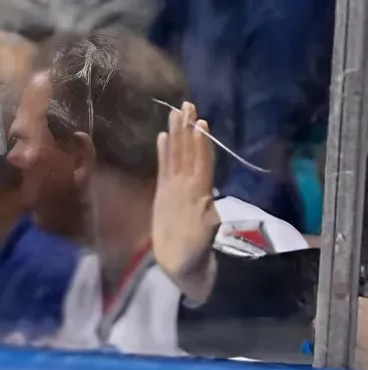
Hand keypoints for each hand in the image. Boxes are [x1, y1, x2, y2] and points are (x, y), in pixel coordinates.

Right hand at [154, 101, 219, 304]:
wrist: (182, 265)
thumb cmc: (194, 253)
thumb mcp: (205, 234)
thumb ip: (206, 215)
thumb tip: (208, 201)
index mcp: (196, 194)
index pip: (198, 162)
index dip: (199, 142)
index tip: (199, 120)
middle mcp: (185, 187)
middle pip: (187, 153)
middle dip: (187, 129)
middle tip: (186, 104)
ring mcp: (175, 190)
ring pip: (178, 157)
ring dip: (178, 135)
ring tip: (177, 113)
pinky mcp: (164, 195)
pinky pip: (165, 169)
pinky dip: (165, 154)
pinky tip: (163, 138)